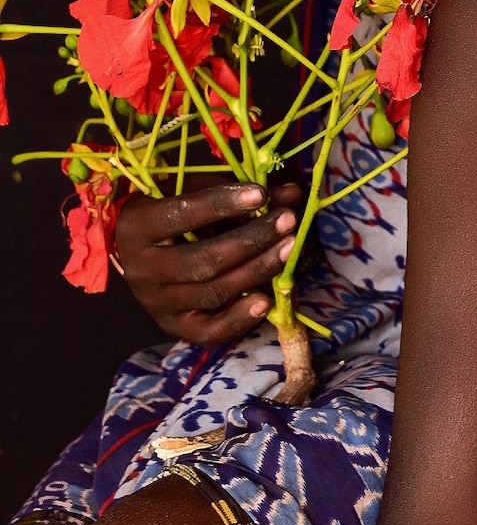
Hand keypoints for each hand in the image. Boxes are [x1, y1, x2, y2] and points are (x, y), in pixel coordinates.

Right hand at [114, 181, 302, 344]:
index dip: (222, 203)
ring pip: (212, 293)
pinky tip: (267, 300)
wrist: (143, 252)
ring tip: (289, 247)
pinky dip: (239, 319)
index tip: (260, 193)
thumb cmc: (173, 211)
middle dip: (251, 240)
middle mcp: (142, 269)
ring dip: (257, 270)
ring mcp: (157, 303)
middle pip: (203, 260)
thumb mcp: (197, 193)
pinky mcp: (173, 325)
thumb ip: (238, 194)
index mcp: (137, 226)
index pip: (181, 214)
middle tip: (287, 220)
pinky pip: (207, 332)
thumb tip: (290, 193)